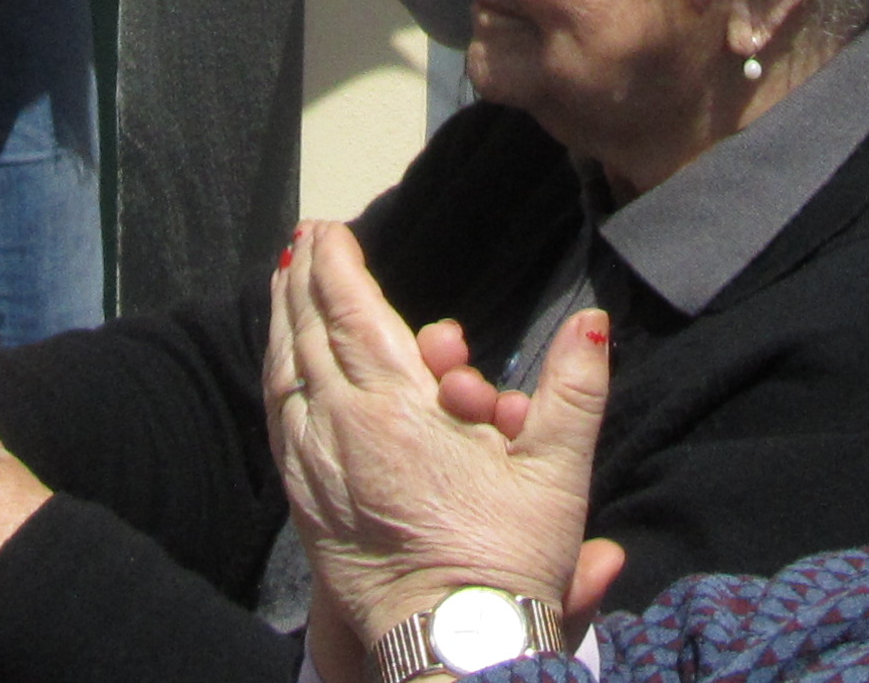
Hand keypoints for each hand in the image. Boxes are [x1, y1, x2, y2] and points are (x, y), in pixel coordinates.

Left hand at [268, 222, 622, 671]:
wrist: (453, 647)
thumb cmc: (505, 561)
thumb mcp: (555, 473)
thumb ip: (572, 389)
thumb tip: (592, 320)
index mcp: (399, 409)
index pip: (354, 312)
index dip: (337, 264)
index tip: (328, 229)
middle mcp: (343, 428)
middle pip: (309, 332)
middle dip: (303, 278)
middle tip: (302, 239)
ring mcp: (315, 466)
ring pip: (284, 373)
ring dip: (283, 320)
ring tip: (282, 283)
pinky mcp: (304, 503)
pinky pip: (278, 420)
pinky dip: (276, 377)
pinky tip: (279, 364)